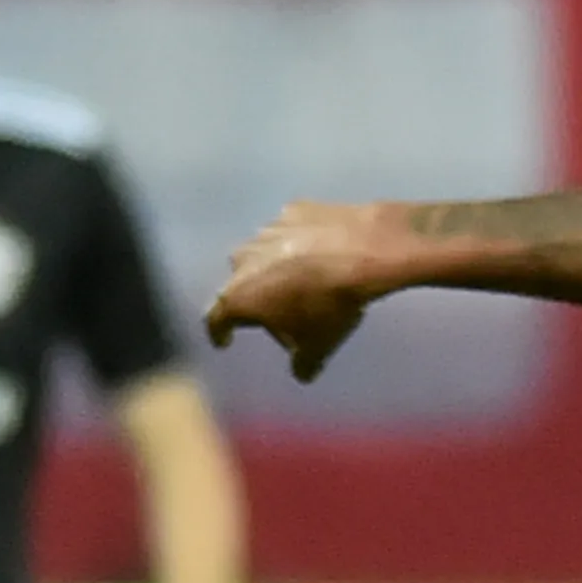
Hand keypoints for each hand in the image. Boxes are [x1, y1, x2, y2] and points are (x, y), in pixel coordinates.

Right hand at [204, 203, 405, 382]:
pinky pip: (292, 231)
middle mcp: (241, 260)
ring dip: (276, 267)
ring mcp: (266, 230)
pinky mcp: (293, 209)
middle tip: (281, 312)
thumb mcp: (319, 346)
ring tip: (305, 279)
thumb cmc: (331, 305)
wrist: (365, 250)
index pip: (216, 320)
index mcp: (237, 296)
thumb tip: (301, 373)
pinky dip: (301, 242)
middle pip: (241, 284)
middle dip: (256, 299)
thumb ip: (303, 363)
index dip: (219, 333)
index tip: (224, 341)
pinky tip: (323, 249)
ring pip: (263, 253)